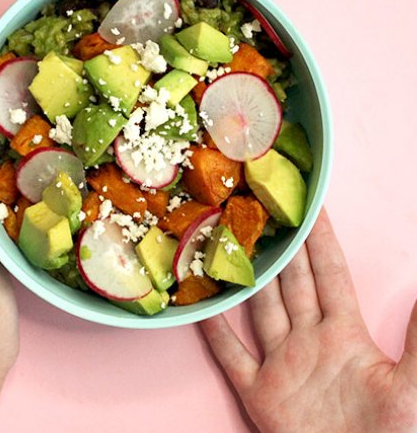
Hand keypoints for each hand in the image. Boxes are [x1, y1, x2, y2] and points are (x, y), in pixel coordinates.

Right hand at [200, 209, 416, 432]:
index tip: (312, 205)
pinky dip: (217, 331)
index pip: (330, 272)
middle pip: (291, 281)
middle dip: (282, 244)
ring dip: (248, 277)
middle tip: (266, 208)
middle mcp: (309, 339)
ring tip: (233, 243)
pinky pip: (233, 355)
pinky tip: (204, 306)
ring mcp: (282, 364)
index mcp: (345, 333)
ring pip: (260, 308)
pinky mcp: (261, 394)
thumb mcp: (413, 385)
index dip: (322, 239)